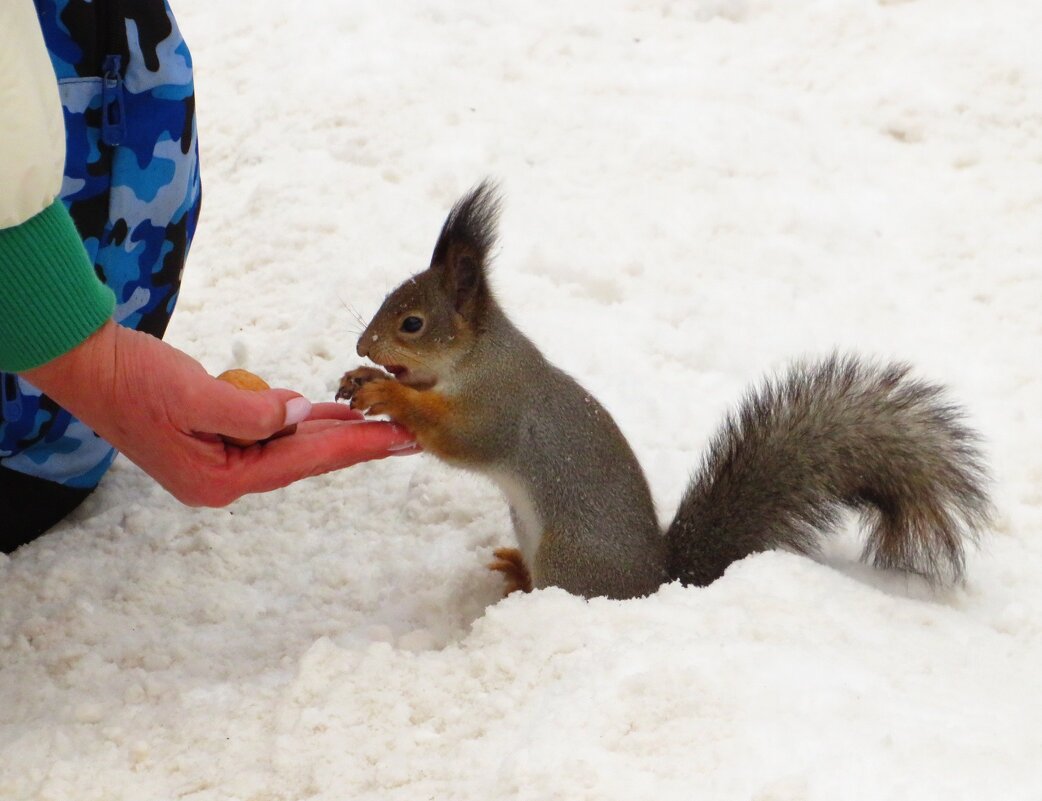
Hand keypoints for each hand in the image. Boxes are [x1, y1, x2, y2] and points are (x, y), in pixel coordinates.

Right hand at [22, 321, 418, 505]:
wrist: (89, 366)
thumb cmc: (133, 382)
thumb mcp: (194, 396)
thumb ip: (254, 412)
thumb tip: (301, 414)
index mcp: (220, 479)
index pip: (305, 461)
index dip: (357, 447)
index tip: (399, 440)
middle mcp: (226, 477)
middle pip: (307, 458)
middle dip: (358, 443)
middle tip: (407, 435)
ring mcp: (222, 459)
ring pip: (293, 444)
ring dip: (334, 431)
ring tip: (381, 423)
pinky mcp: (218, 437)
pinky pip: (272, 430)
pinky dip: (302, 420)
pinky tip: (329, 412)